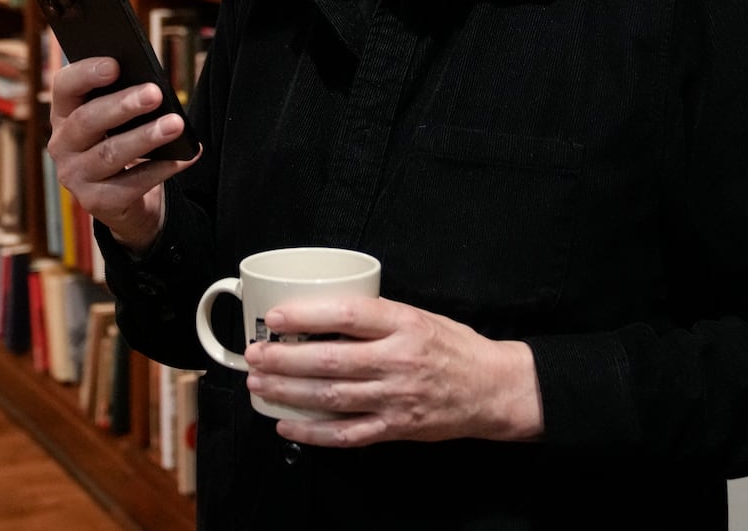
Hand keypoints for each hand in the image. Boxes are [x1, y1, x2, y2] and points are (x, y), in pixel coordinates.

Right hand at [46, 57, 199, 252]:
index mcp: (64, 113)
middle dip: (123, 105)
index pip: (64, 87)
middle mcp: (62, 145)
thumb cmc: (121, 142)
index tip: (115, 64)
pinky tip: (183, 157)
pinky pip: (132, 184)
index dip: (86, 73)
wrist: (124, 199)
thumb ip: (124, 98)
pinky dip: (161, 169)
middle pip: (87, 120)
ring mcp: (76, 176)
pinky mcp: (96, 203)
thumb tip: (152, 86)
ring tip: (176, 124)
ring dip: (146, 137)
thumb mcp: (117, 119)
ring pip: (110, 153)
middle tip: (154, 93)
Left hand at [242, 296, 544, 446]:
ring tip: (260, 383)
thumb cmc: (453, 348)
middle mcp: (398, 361)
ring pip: (332, 396)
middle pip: (331, 359)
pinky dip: (312, 432)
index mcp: (404, 324)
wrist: (493, 389)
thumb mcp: (418, 315)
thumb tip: (320, 312)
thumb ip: (375, 316)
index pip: (347, 315)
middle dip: (284, 358)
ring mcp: (396, 398)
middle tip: (254, 354)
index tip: (275, 316)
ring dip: (289, 391)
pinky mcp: (396, 428)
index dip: (306, 315)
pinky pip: (346, 434)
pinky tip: (287, 423)